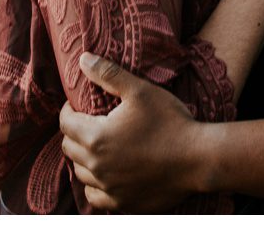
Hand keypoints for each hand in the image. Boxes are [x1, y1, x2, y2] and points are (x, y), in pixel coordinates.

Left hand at [60, 53, 208, 210]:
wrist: (198, 159)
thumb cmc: (170, 121)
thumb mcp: (140, 91)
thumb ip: (109, 74)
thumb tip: (82, 59)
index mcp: (96, 137)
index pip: (65, 123)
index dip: (68, 111)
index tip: (76, 105)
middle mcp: (97, 167)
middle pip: (69, 148)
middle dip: (74, 133)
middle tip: (88, 123)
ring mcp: (108, 189)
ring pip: (81, 174)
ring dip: (83, 159)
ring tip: (98, 147)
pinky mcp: (122, 204)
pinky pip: (95, 197)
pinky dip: (95, 186)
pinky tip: (106, 176)